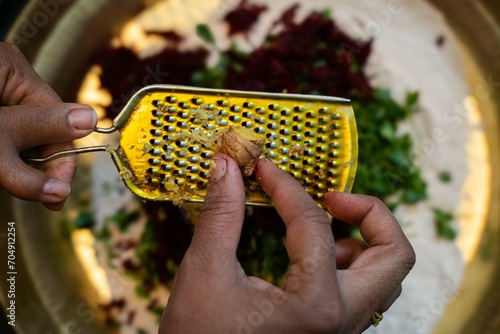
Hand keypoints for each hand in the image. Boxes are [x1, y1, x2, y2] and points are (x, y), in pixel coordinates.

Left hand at [0, 42, 96, 209]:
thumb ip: (35, 148)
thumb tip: (80, 155)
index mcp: (14, 69)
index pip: (59, 121)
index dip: (61, 160)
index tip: (58, 195)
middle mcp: (10, 75)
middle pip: (44, 127)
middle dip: (40, 162)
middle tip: (40, 197)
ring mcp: (0, 90)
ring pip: (27, 133)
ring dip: (23, 162)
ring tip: (14, 180)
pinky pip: (13, 132)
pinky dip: (9, 154)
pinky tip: (6, 166)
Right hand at [159, 154, 414, 332]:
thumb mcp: (205, 271)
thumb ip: (221, 214)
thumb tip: (226, 166)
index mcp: (316, 304)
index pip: (313, 224)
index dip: (285, 186)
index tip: (263, 168)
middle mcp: (344, 321)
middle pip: (395, 256)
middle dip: (369, 213)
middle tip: (332, 197)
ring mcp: (344, 331)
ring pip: (388, 277)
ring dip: (367, 240)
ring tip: (329, 224)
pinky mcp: (334, 333)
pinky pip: (367, 293)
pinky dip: (354, 264)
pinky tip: (319, 256)